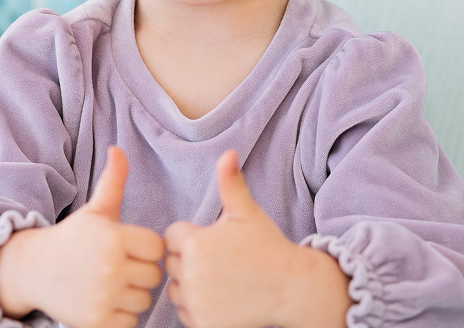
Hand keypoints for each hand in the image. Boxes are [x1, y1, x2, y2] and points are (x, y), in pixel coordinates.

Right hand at [0, 146, 164, 327]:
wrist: (34, 270)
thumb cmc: (72, 238)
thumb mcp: (94, 210)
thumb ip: (113, 181)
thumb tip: (118, 149)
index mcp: (113, 236)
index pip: (157, 248)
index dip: (145, 248)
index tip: (127, 247)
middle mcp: (110, 267)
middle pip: (153, 276)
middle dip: (139, 272)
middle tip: (117, 266)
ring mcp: (103, 296)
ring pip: (144, 301)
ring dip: (131, 295)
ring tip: (110, 283)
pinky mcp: (97, 322)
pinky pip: (129, 323)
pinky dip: (119, 316)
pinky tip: (103, 301)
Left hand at [165, 150, 350, 327]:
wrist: (291, 290)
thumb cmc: (268, 247)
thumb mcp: (247, 213)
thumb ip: (231, 183)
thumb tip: (228, 153)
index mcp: (194, 244)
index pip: (173, 235)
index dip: (194, 236)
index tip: (217, 241)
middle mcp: (190, 275)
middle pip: (172, 262)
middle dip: (191, 260)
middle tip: (222, 262)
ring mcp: (196, 303)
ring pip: (176, 289)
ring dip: (191, 285)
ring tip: (222, 280)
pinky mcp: (202, 324)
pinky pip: (186, 313)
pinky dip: (198, 308)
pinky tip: (222, 299)